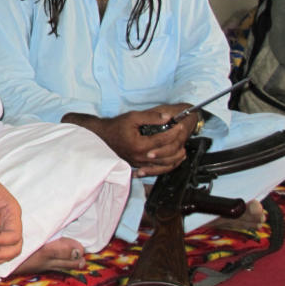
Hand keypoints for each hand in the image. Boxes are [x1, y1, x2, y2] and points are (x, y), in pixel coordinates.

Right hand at [66, 106, 194, 176]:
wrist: (102, 137)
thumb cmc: (116, 126)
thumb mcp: (132, 117)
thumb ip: (151, 117)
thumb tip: (168, 117)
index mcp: (139, 145)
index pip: (163, 140)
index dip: (174, 131)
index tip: (179, 124)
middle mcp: (140, 157)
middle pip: (167, 155)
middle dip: (177, 144)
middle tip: (183, 135)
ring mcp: (140, 164)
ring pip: (164, 165)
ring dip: (176, 158)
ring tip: (182, 149)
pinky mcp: (139, 166)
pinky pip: (157, 169)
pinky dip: (168, 165)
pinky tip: (173, 159)